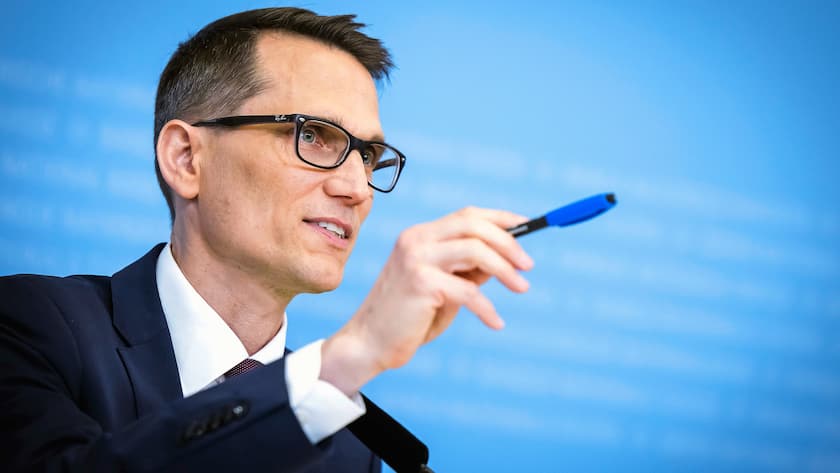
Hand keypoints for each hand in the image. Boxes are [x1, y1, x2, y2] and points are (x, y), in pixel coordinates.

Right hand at [320, 207, 533, 394]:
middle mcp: (416, 240)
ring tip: (523, 288)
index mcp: (420, 235)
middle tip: (529, 265)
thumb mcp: (443, 286)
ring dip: (505, 270)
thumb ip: (468, 269)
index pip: (467, 215)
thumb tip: (506, 257)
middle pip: (473, 225)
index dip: (500, 218)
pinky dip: (487, 308)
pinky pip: (468, 291)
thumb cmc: (409, 317)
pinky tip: (495, 322)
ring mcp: (416, 259)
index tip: (527, 228)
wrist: (370, 343)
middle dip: (508, 242)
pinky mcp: (420, 284)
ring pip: (475, 251)